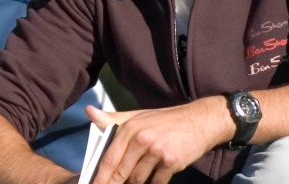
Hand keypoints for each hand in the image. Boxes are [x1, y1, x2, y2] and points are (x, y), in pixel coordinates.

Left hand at [86, 97, 230, 183]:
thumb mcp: (137, 116)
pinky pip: (157, 182)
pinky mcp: (172, 162)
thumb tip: (88, 111)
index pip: (109, 158)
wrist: (199, 121)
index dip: (100, 177)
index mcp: (129, 128)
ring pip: (137, 179)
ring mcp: (157, 151)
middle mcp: (141, 139)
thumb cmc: (164, 120)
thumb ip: (112, 119)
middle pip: (121, 172)